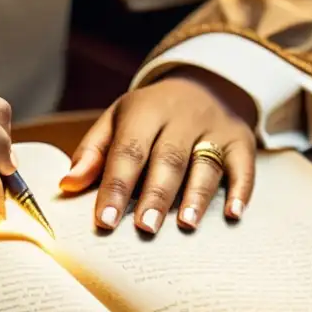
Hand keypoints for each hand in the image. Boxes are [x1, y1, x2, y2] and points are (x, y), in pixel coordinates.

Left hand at [60, 68, 257, 233]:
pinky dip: (241, 190)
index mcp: (144, 111)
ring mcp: (214, 128)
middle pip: (168, 160)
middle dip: (155, 195)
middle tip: (144, 228)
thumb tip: (67, 186)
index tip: (105, 221)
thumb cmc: (148, 115)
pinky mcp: (241, 140)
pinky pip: (244, 165)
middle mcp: (181, 118)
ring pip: (205, 164)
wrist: (202, 83)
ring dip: (196, 196)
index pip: (128, 151)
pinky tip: (234, 214)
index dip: (115, 187)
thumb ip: (93, 153)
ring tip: (185, 225)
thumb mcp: (117, 121)